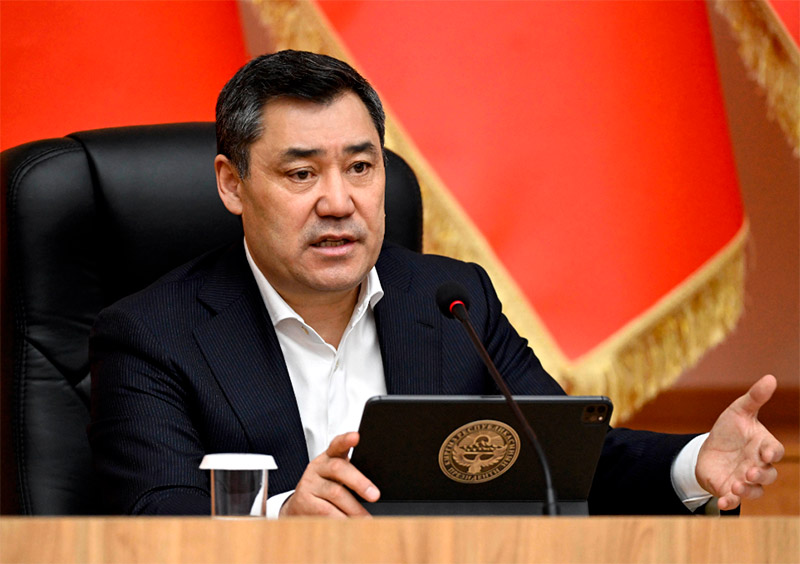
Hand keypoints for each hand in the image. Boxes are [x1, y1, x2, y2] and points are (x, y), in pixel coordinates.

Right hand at [279, 432, 379, 517]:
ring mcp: (309, 483)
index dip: (346, 440)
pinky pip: (325, 510)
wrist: (300, 505)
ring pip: (335, 492)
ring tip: (365, 518)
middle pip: (339, 469)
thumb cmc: (326, 489)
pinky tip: (348, 523)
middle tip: (374, 495)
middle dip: (359, 482)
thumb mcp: (337, 477)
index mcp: (329, 457)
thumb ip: (352, 474)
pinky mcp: (303, 500)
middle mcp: (318, 466)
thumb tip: (375, 487)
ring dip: (354, 508)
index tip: (356, 436)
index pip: (337, 444)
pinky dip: (341, 518)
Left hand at [696, 375, 784, 510]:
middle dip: (762, 474)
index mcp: (762, 446)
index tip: (764, 452)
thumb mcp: (738, 411)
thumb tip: (770, 377)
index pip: (774, 451)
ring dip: (748, 491)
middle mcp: (758, 465)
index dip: (771, 452)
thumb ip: (754, 398)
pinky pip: (734, 500)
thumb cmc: (729, 430)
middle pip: (769, 474)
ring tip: (737, 486)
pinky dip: (730, 503)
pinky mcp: (729, 490)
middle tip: (751, 470)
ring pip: (755, 491)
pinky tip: (722, 501)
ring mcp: (745, 480)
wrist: (707, 448)